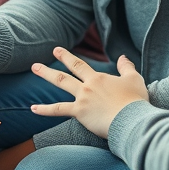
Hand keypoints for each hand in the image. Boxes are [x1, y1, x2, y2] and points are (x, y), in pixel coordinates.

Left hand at [30, 48, 149, 137]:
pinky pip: (58, 110)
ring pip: (60, 83)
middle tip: (45, 57)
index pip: (80, 65)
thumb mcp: (134, 80)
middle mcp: (88, 85)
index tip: (57, 51)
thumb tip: (123, 57)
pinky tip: (33, 108)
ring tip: (35, 68)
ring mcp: (82, 98)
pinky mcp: (79, 112)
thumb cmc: (135, 101)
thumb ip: (127, 68)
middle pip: (68, 71)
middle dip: (58, 60)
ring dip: (46, 74)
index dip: (68, 57)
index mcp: (99, 78)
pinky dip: (44, 109)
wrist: (132, 118)